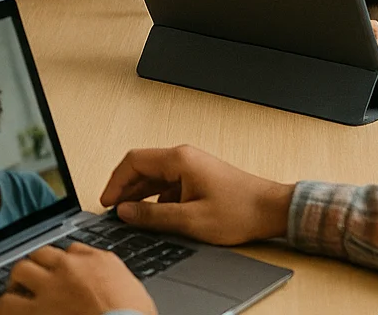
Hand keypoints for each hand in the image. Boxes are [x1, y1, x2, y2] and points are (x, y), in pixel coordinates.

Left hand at [0, 244, 155, 314]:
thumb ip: (110, 273)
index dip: (60, 262)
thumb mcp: (131, 286)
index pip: (69, 250)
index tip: (57, 271)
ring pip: (20, 272)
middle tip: (32, 280)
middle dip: (35, 266)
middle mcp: (68, 270)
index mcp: (94, 262)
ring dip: (18, 283)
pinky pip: (8, 305)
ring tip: (17, 295)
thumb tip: (101, 272)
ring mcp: (49, 290)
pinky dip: (6, 308)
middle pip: (39, 255)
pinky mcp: (36, 312)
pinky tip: (8, 312)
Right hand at [99, 145, 293, 245]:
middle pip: (141, 166)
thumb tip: (125, 212)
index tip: (106, 201)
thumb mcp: (191, 219)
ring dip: (139, 194)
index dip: (115, 182)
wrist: (271, 210)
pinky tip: (155, 215)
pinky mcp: (197, 177)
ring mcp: (191, 166)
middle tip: (114, 211)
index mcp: (179, 159)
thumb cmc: (239, 212)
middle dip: (124, 188)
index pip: (133, 161)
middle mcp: (184, 157)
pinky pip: (167, 183)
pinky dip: (155, 197)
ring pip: (154, 176)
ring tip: (131, 216)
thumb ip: (154, 215)